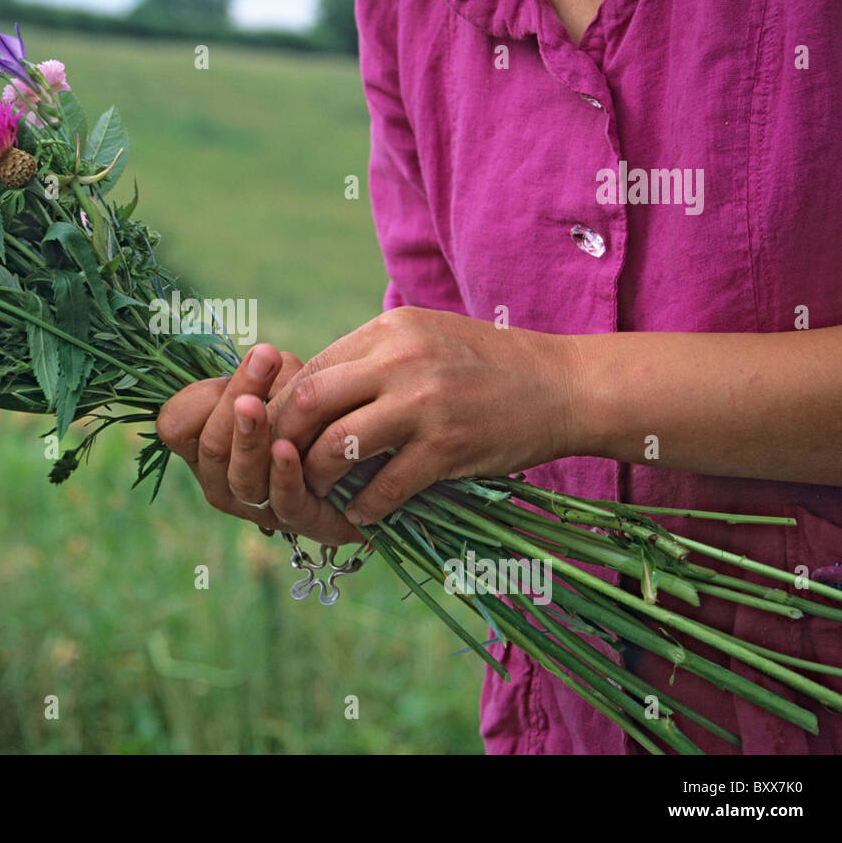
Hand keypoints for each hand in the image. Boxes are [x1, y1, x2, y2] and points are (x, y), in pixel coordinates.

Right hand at [156, 344, 361, 545]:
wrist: (364, 466)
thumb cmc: (313, 418)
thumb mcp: (286, 386)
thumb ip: (270, 373)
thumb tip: (264, 357)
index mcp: (207, 444)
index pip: (176, 425)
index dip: (199, 396)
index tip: (240, 363)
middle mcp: (222, 478)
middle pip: (211, 447)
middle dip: (231, 403)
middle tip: (257, 362)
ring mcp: (256, 505)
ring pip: (241, 477)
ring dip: (248, 439)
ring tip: (254, 405)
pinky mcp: (298, 519)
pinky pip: (283, 501)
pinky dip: (284, 475)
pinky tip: (287, 448)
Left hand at [266, 305, 581, 527]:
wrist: (565, 385)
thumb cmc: (489, 364)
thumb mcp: (426, 338)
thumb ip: (372, 358)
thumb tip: (310, 391)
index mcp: (390, 330)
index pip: (310, 368)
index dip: (281, 407)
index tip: (276, 436)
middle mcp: (402, 359)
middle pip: (309, 401)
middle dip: (285, 441)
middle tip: (283, 468)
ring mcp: (426, 403)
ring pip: (338, 444)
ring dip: (319, 477)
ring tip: (321, 491)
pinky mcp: (449, 446)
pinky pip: (386, 485)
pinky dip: (366, 505)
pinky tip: (364, 512)